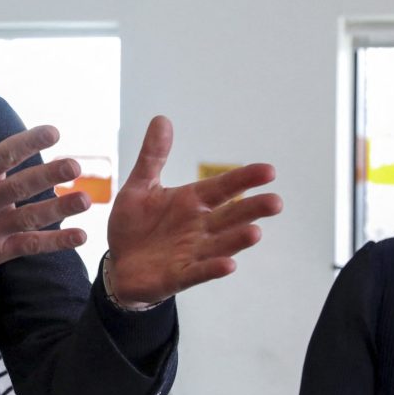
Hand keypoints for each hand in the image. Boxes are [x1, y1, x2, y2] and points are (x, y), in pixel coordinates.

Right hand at [0, 85, 91, 277]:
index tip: (53, 132)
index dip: (28, 143)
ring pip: (28, 218)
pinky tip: (79, 235)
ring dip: (58, 209)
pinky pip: (29, 246)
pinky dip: (54, 242)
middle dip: (47, 176)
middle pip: (18, 187)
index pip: (2, 155)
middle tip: (74, 165)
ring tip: (85, 200)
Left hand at [105, 116, 282, 306]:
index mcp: (192, 202)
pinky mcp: (178, 276)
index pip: (223, 187)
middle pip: (230, 216)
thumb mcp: (140, 186)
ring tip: (255, 231)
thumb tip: (162, 118)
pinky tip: (228, 265)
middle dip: (251, 210)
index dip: (244, 179)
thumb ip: (153, 156)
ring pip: (220, 245)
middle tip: (275, 202)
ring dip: (237, 239)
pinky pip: (198, 272)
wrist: (118, 263)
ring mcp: (191, 252)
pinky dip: (212, 268)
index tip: (269, 170)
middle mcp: (198, 227)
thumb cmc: (134, 225)